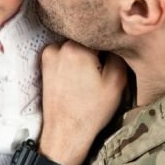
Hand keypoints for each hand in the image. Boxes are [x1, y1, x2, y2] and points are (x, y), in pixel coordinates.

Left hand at [38, 41, 126, 164]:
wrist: (66, 132)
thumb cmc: (91, 111)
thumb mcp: (117, 81)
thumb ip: (119, 53)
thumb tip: (119, 38)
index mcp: (75, 48)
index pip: (100, 31)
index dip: (111, 41)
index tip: (116, 51)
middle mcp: (57, 47)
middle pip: (86, 37)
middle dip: (97, 48)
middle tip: (103, 67)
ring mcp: (48, 56)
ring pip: (76, 45)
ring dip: (85, 54)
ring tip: (91, 74)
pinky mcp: (44, 65)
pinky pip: (65, 54)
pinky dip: (73, 61)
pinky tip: (80, 78)